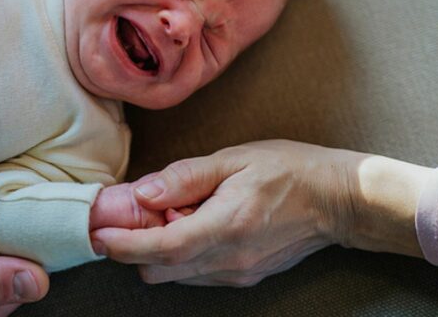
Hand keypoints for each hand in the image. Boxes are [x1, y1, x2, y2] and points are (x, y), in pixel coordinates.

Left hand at [91, 140, 364, 285]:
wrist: (339, 200)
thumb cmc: (289, 171)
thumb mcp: (234, 159)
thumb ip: (185, 177)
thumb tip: (142, 192)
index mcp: (225, 226)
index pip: (160, 248)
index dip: (123, 245)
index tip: (98, 234)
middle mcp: (229, 259)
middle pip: (159, 271)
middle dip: (135, 249)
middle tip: (134, 214)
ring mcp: (237, 273)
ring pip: (176, 277)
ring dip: (159, 253)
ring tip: (169, 214)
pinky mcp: (244, 277)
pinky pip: (197, 275)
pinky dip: (182, 256)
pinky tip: (193, 225)